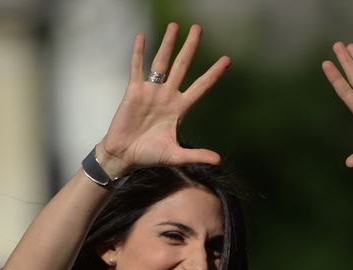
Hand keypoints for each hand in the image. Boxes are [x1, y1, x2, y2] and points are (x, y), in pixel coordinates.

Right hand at [97, 23, 230, 176]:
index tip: (227, 59)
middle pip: (183, 66)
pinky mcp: (134, 91)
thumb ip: (196, 155)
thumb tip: (218, 160)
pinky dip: (139, 53)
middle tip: (198, 28)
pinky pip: (137, 68)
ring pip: (162, 62)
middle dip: (190, 47)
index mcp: (180, 109)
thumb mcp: (176, 156)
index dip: (214, 73)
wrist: (124, 156)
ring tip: (175, 26)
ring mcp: (151, 91)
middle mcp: (168, 96)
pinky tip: (142, 37)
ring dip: (168, 44)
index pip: (201, 87)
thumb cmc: (149, 156)